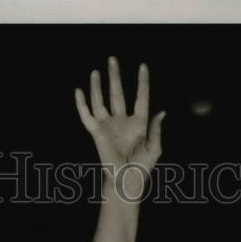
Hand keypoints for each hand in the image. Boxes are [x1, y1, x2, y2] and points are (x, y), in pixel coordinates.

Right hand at [75, 57, 164, 198]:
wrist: (126, 182)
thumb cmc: (142, 168)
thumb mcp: (154, 149)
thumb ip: (157, 131)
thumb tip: (161, 112)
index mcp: (138, 123)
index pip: (140, 98)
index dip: (142, 82)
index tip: (143, 66)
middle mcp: (122, 121)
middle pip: (117, 93)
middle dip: (114, 76)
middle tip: (112, 59)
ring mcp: (108, 127)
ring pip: (101, 101)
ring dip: (98, 86)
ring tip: (95, 71)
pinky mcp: (97, 134)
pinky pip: (87, 116)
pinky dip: (82, 104)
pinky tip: (79, 91)